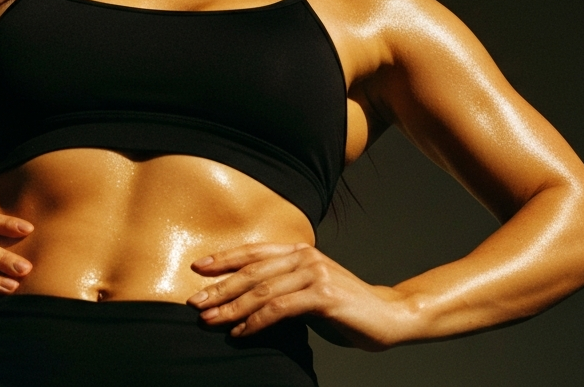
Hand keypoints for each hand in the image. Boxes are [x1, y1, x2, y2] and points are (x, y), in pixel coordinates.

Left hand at [187, 243, 413, 350]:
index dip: (225, 258)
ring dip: (232, 307)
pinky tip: (241, 332)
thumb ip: (283, 289)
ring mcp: (315, 274)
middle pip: (253, 271)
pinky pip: (281, 308)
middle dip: (220, 288)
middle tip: (194, 302)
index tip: (197, 268)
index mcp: (300, 251)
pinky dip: (257, 321)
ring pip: (263, 290)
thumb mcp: (309, 292)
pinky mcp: (323, 295)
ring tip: (210, 320)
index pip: (254, 252)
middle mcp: (306, 257)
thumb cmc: (345, 308)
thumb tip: (243, 301)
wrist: (389, 316)